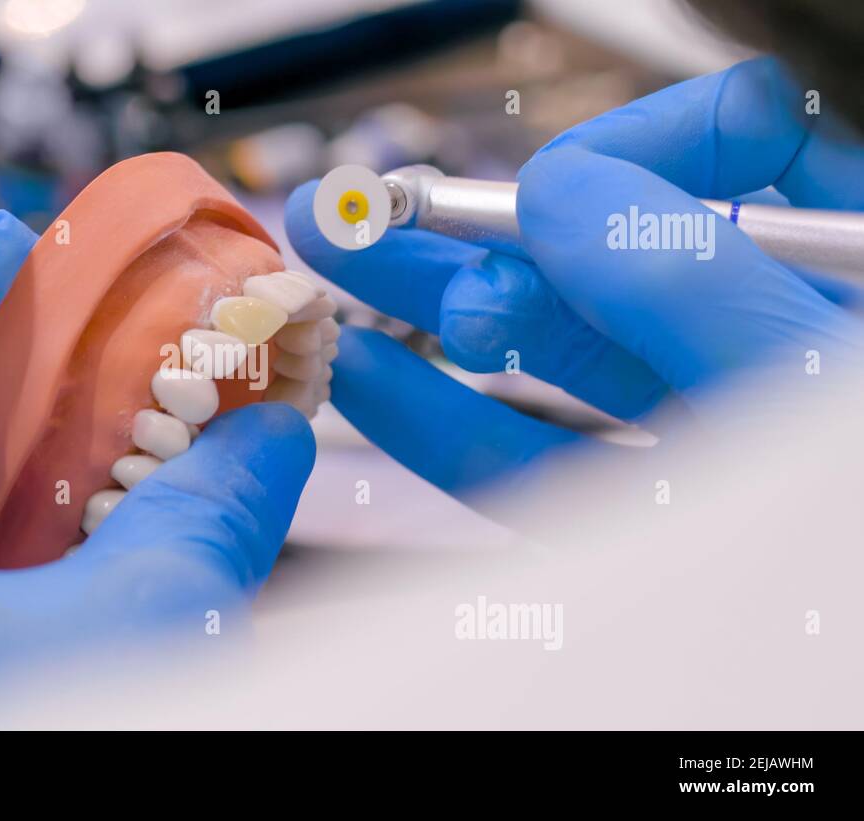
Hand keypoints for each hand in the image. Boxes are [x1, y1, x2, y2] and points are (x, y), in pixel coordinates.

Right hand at [285, 57, 863, 508]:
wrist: (861, 701)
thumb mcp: (828, 381)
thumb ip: (704, 284)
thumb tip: (571, 201)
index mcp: (841, 290)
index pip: (745, 165)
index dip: (648, 151)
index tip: (564, 181)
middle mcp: (764, 358)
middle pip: (604, 264)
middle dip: (474, 233)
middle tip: (376, 210)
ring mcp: (694, 448)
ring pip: (549, 365)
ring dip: (434, 318)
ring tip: (348, 274)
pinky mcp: (634, 531)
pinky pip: (530, 468)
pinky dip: (444, 423)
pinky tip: (380, 379)